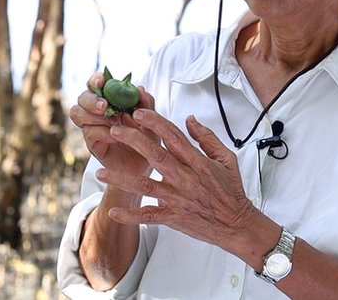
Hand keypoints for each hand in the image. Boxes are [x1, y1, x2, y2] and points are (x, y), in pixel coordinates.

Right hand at [69, 71, 156, 177]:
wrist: (145, 166)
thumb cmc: (147, 139)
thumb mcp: (152, 120)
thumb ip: (147, 104)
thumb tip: (139, 88)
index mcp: (110, 100)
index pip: (95, 84)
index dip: (95, 80)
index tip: (102, 81)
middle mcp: (97, 112)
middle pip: (82, 98)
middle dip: (91, 99)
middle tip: (105, 106)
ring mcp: (92, 127)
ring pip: (77, 113)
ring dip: (92, 115)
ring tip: (112, 120)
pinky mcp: (93, 143)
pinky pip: (89, 133)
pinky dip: (102, 131)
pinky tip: (115, 134)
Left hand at [95, 111, 264, 259]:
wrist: (237, 224)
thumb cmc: (231, 191)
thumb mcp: (226, 158)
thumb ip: (207, 137)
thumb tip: (190, 119)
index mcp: (197, 161)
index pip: (173, 136)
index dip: (155, 123)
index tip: (138, 113)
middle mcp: (185, 178)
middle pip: (155, 155)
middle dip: (133, 141)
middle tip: (114, 130)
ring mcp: (178, 198)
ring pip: (145, 186)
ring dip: (122, 179)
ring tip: (100, 171)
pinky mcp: (174, 217)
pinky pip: (149, 215)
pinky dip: (131, 216)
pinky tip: (114, 212)